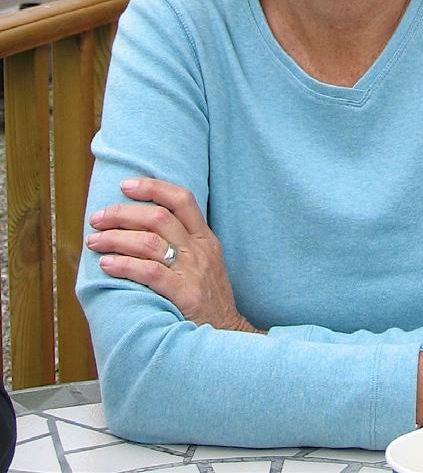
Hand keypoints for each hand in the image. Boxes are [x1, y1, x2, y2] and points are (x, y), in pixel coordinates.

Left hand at [87, 178, 263, 333]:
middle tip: (98, 218)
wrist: (228, 336)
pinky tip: (107, 264)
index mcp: (205, 239)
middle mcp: (200, 250)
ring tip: (94, 241)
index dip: (153, 187)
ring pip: (149, 242)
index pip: (182, 199)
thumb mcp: (206, 264)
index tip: (126, 185)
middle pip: (158, 217)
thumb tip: (143, 228)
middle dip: (122, 213)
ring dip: (116, 238)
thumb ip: (183, 244)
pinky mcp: (185, 295)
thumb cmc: (209, 301)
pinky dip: (125, 265)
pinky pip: (150, 272)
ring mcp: (194, 272)